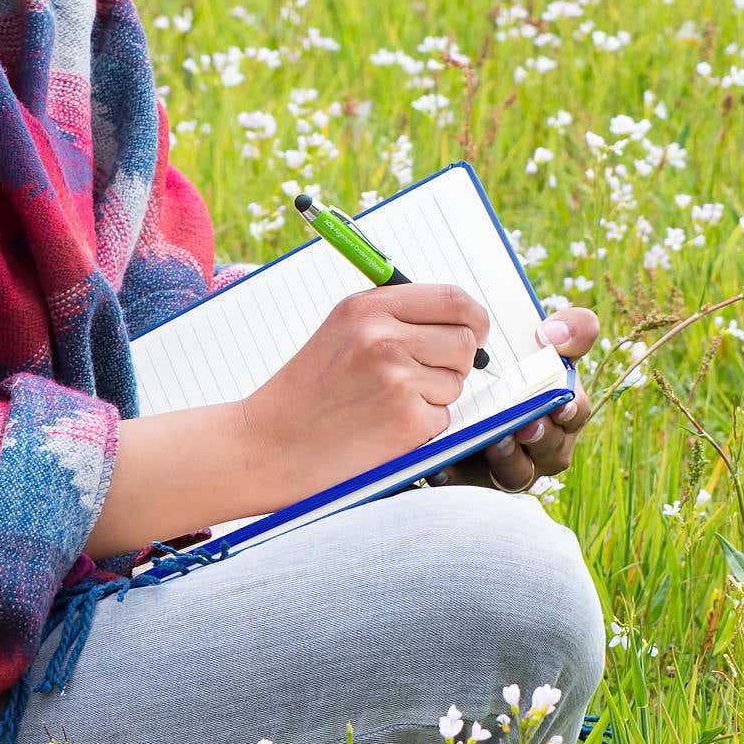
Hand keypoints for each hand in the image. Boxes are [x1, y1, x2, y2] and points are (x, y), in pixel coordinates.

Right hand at [247, 279, 492, 486]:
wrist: (268, 444)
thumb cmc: (308, 392)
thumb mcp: (342, 331)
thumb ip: (397, 317)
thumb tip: (463, 321)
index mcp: (368, 308)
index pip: (453, 299)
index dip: (473, 318)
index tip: (475, 332)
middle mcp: (383, 337)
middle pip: (464, 341)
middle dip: (456, 362)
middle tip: (424, 377)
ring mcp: (397, 380)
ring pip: (457, 382)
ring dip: (435, 397)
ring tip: (386, 405)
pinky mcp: (406, 422)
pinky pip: (443, 418)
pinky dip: (422, 426)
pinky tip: (383, 428)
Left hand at [436, 304, 598, 493]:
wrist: (463, 375)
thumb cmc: (517, 361)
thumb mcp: (548, 339)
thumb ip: (572, 328)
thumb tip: (553, 335)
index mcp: (563, 410)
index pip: (574, 413)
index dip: (570, 411)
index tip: (559, 403)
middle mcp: (543, 444)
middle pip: (551, 450)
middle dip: (540, 438)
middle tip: (525, 425)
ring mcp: (510, 464)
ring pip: (517, 473)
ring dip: (508, 460)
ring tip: (493, 443)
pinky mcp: (476, 478)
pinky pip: (469, 485)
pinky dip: (459, 476)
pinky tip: (444, 465)